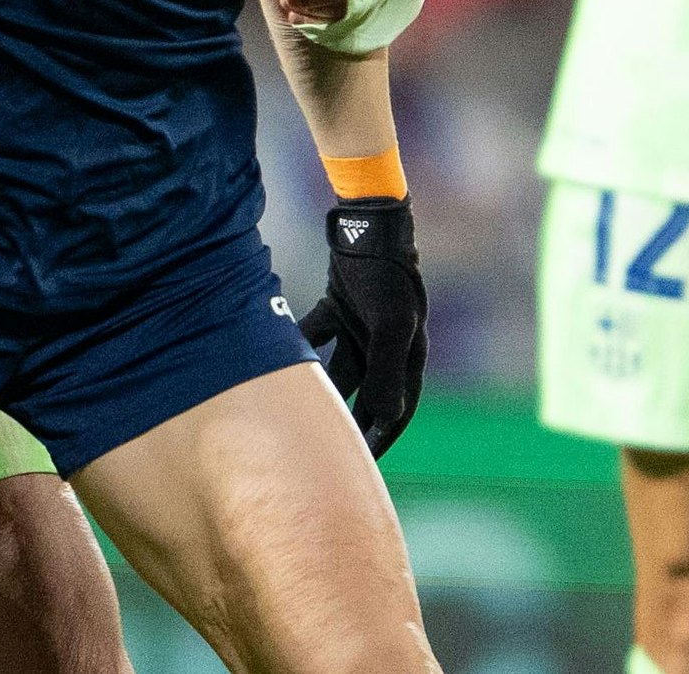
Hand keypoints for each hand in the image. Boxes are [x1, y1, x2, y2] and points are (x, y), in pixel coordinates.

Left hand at [299, 196, 425, 455]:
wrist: (368, 221)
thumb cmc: (385, 273)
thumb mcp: (389, 323)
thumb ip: (386, 370)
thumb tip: (387, 416)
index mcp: (409, 353)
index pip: (398, 408)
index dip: (382, 437)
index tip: (364, 467)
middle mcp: (388, 343)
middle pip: (369, 395)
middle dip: (352, 423)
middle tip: (331, 455)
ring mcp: (363, 324)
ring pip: (342, 369)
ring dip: (326, 390)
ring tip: (303, 417)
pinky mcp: (340, 305)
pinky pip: (318, 335)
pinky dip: (302, 347)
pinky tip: (279, 360)